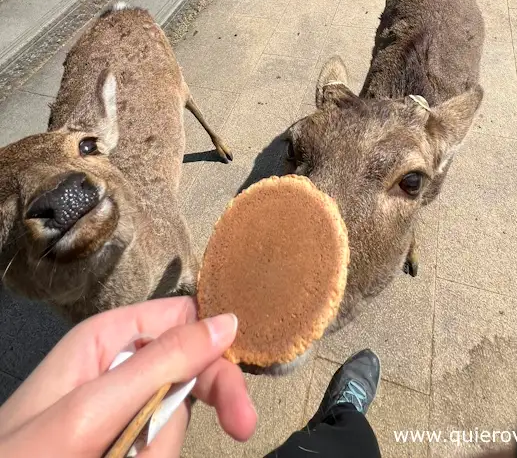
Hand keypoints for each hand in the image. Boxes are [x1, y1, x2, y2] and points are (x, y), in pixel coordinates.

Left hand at [0, 297, 256, 456]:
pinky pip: (155, 444)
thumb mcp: (92, 407)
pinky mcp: (119, 441)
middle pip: (187, 374)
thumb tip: (229, 321)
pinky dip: (149, 455)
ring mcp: (117, 410)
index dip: (217, 348)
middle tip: (241, 430)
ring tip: (120, 457)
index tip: (239, 389)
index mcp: (108, 337)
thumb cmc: (28, 455)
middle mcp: (117, 367)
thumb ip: (160, 363)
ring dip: (158, 447)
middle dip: (202, 406)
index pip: (184, 320)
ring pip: (172, 421)